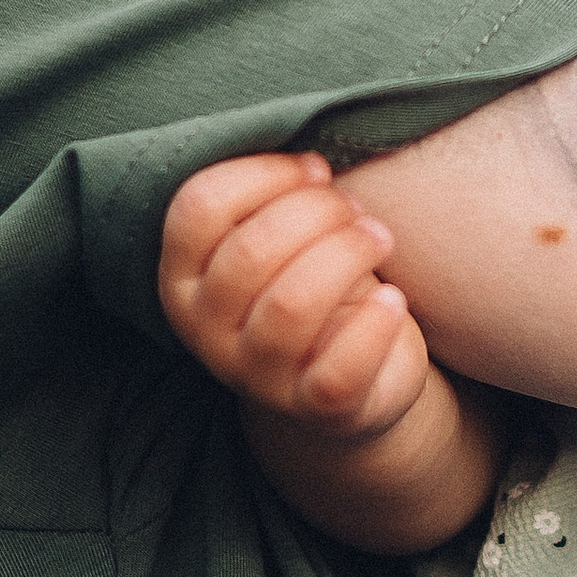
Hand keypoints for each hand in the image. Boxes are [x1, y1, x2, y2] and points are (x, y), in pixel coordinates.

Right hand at [159, 150, 432, 440]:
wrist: (345, 382)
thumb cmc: (310, 285)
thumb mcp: (276, 241)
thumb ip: (273, 199)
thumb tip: (313, 166)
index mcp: (182, 278)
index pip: (199, 207)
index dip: (265, 174)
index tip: (316, 169)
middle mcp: (205, 331)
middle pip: (250, 252)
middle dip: (317, 213)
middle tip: (355, 210)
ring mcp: (255, 376)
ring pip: (292, 305)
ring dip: (348, 254)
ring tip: (379, 237)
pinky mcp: (314, 410)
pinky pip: (338, 370)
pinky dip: (373, 325)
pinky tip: (394, 301)